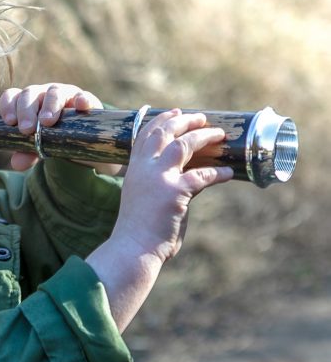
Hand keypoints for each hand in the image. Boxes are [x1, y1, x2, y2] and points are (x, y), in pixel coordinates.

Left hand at [0, 83, 113, 171]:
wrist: (80, 139)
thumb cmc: (52, 137)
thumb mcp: (38, 146)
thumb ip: (26, 153)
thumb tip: (17, 163)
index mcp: (27, 103)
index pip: (12, 96)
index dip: (8, 106)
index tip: (9, 121)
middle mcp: (43, 94)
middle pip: (30, 94)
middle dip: (26, 111)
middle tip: (26, 129)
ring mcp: (65, 94)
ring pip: (55, 92)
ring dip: (50, 106)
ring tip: (47, 122)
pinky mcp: (85, 100)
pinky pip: (84, 96)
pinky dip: (82, 99)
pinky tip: (81, 105)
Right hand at [115, 109, 232, 262]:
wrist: (132, 249)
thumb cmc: (138, 230)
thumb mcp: (143, 198)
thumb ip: (161, 185)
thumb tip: (188, 181)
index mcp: (134, 170)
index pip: (145, 135)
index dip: (160, 120)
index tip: (173, 112)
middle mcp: (144, 169)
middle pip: (164, 133)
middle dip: (183, 120)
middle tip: (200, 117)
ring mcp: (159, 179)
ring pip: (183, 145)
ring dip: (203, 136)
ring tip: (218, 133)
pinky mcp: (175, 193)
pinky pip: (203, 176)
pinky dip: (218, 174)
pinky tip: (229, 174)